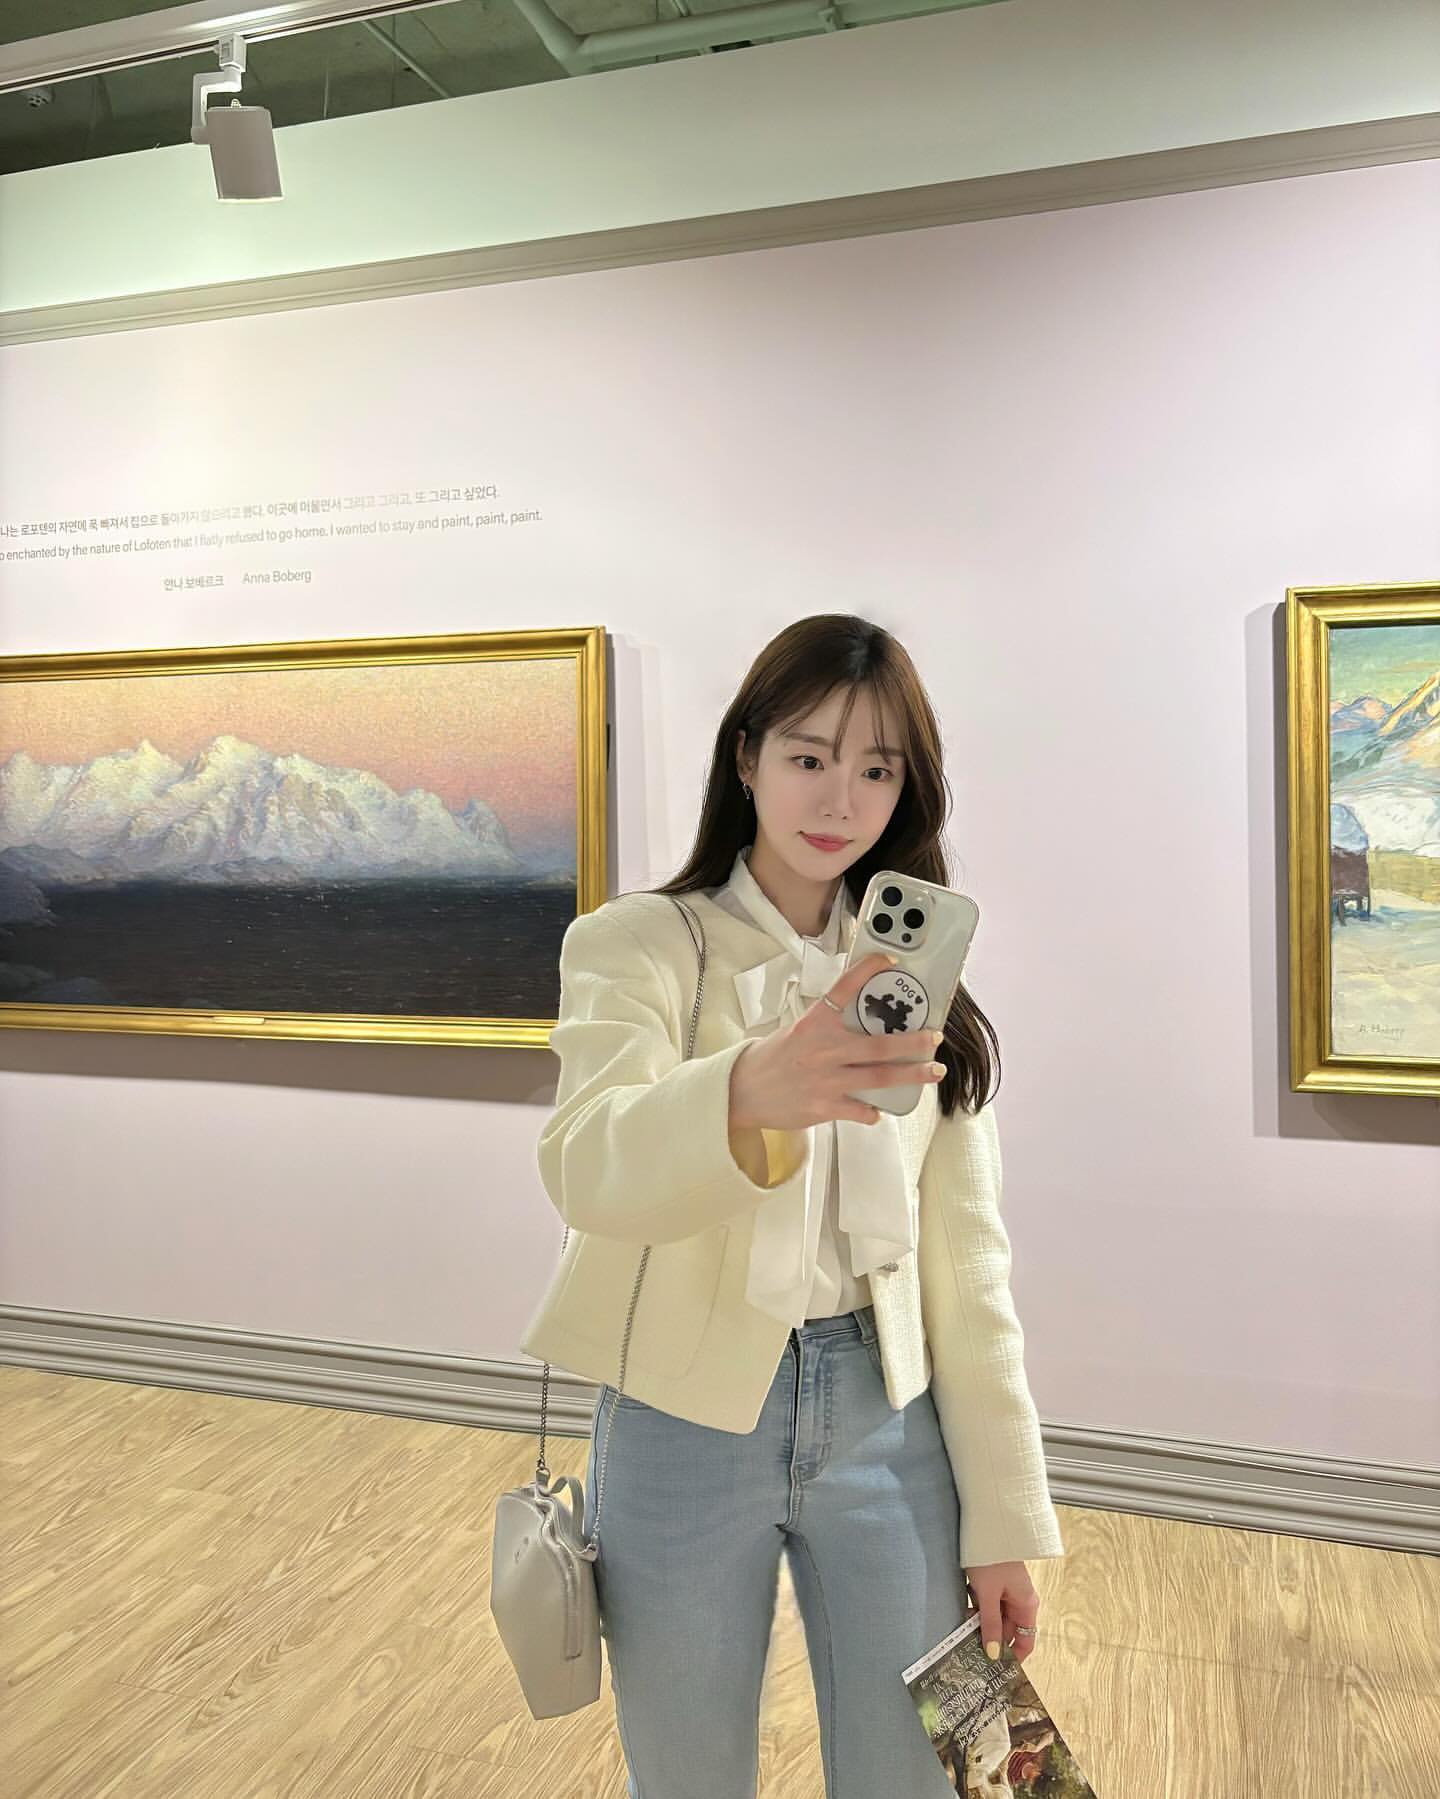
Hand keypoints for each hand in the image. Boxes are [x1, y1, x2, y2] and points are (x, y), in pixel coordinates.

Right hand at [729, 951, 946, 1130]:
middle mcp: (823, 1050)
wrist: (741, 1091)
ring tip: (933, 1071)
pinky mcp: (825, 1106)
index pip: (843, 990)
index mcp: (814, 1024)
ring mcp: (827, 1080)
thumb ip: (827, 1028)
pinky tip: (879, 1111)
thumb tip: (861, 1024)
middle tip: (935, 1037)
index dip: (867, 972)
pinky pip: (860, 1110)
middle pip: (878, 1044)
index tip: (889, 961)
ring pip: (879, 1077)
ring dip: (911, 1075)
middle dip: (912, 1041)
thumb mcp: (796, 1032)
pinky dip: (873, 1111)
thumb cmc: (771, 1059)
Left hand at [964, 1561, 1039, 1667]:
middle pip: (1007, 1630)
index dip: (1012, 1657)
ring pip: (994, 1617)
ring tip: (962, 1631)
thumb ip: (990, 1625)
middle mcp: (1020, 1601)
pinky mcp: (994, 1583)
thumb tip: (993, 1654)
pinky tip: (962, 1612)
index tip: (994, 1670)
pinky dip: (976, 1610)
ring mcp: (1006, 1591)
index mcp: (1026, 1605)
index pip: (1026, 1641)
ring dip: (979, 1624)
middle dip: (989, 1639)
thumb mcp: (988, 1594)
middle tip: (969, 1652)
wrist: (987, 1525)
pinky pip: (987, 1604)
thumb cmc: (991, 1559)